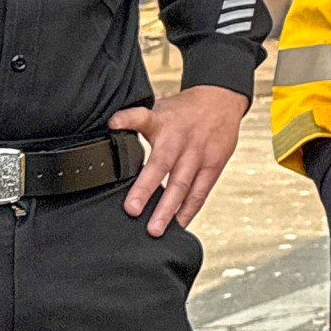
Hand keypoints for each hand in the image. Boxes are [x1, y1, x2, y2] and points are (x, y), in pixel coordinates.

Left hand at [109, 84, 248, 236]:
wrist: (222, 100)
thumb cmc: (184, 110)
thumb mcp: (158, 107)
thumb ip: (135, 120)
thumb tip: (108, 130)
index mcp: (163, 122)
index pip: (142, 118)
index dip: (127, 121)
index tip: (113, 126)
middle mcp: (181, 139)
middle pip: (163, 165)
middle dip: (147, 189)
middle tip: (133, 210)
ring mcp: (200, 154)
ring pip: (183, 185)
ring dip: (169, 209)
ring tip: (156, 229)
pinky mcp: (214, 165)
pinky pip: (201, 191)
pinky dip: (189, 209)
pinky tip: (179, 223)